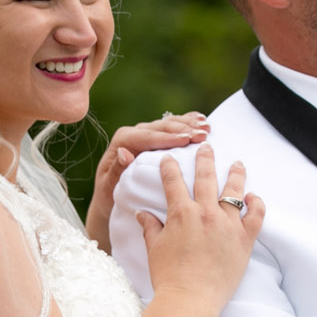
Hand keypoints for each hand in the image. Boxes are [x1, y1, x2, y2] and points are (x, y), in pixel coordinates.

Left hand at [85, 111, 209, 252]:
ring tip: (207, 127)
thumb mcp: (109, 186)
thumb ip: (117, 169)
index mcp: (122, 142)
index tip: (186, 140)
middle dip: (183, 130)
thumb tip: (123, 152)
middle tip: (203, 134)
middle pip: (161, 128)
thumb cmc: (109, 196)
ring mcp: (144, 133)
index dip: (167, 137)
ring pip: (169, 124)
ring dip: (189, 124)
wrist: (110, 197)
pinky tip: (201, 119)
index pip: (147, 137)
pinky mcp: (154, 136)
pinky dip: (187, 122)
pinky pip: (172, 126)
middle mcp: (133, 134)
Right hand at [136, 146, 263, 311]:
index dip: (170, 167)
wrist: (190, 300)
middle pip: (207, 178)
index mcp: (181, 213)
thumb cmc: (169, 277)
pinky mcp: (244, 240)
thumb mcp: (155, 249)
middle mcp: (206, 213)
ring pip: (234, 192)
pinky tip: (254, 197)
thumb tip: (142, 213)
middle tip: (206, 147)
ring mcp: (228, 225)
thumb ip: (151, 227)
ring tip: (237, 163)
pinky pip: (256, 216)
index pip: (174, 182)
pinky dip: (257, 204)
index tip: (169, 158)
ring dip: (236, 174)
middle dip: (205, 159)